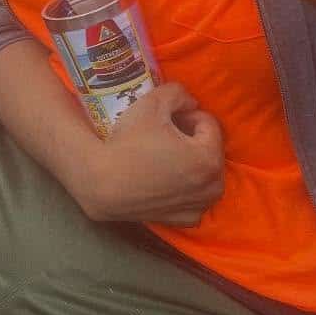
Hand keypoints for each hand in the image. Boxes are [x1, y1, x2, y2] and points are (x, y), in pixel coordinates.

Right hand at [72, 81, 223, 226]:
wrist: (102, 183)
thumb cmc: (129, 142)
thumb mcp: (153, 103)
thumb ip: (179, 93)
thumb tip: (190, 103)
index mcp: (209, 159)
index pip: (208, 123)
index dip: (186, 114)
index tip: (165, 118)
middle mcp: (213, 187)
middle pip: (209, 148)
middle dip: (191, 137)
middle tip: (163, 134)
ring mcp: (199, 207)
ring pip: (204, 173)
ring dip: (190, 161)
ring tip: (163, 154)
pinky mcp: (185, 221)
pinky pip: (193, 196)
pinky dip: (185, 186)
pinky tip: (164, 178)